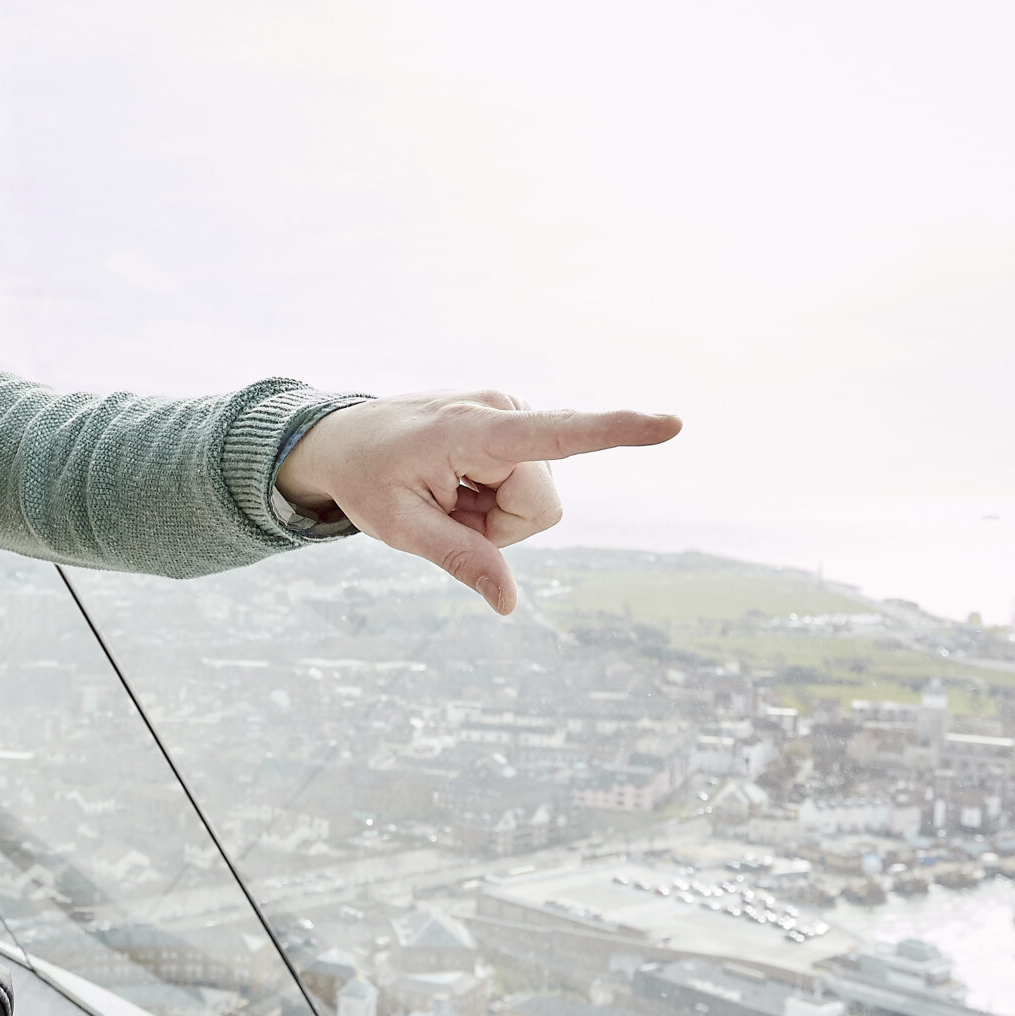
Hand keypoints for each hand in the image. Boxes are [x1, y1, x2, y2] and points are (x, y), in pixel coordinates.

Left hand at [276, 393, 680, 614]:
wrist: (344, 439)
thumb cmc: (367, 480)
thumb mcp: (400, 528)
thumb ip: (461, 559)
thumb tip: (509, 604)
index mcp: (473, 430)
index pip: (556, 434)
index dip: (616, 432)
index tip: (671, 424)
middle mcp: (503, 411)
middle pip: (541, 507)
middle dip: (500, 526)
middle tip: (445, 509)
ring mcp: (512, 414)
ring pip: (538, 501)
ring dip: (495, 513)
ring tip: (448, 492)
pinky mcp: (516, 424)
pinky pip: (528, 486)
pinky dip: (495, 499)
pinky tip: (460, 484)